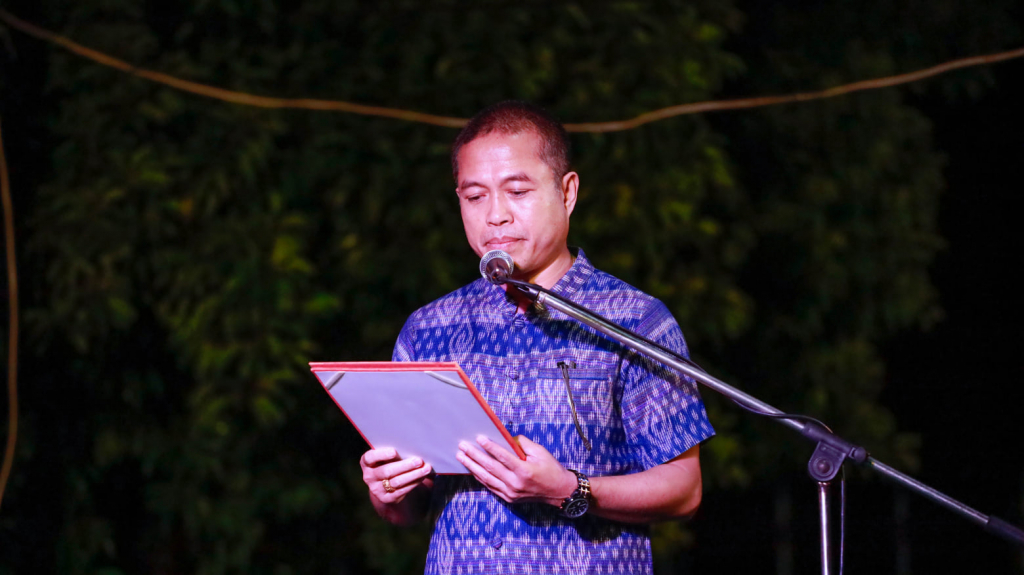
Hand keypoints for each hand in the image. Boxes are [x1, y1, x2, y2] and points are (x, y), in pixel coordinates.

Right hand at [360, 447, 432, 505]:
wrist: (386, 485)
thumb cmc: (390, 463)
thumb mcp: (387, 457)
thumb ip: (394, 453)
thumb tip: (414, 447)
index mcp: (366, 463)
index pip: (369, 458)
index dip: (381, 455)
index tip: (394, 452)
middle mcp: (369, 477)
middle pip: (386, 471)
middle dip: (405, 466)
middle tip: (419, 460)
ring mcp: (376, 489)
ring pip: (396, 482)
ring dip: (413, 475)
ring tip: (426, 468)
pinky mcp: (386, 499)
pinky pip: (401, 491)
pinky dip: (414, 483)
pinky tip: (423, 477)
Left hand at [456, 435, 576, 506]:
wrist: (559, 492)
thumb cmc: (551, 469)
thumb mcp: (540, 452)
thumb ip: (522, 444)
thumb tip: (506, 438)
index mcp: (524, 470)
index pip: (502, 456)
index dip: (489, 447)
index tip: (478, 438)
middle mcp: (515, 483)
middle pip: (490, 467)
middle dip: (474, 456)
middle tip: (462, 446)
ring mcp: (511, 493)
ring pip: (487, 478)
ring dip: (472, 467)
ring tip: (461, 457)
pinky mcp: (509, 499)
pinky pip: (491, 487)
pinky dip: (480, 478)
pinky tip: (472, 470)